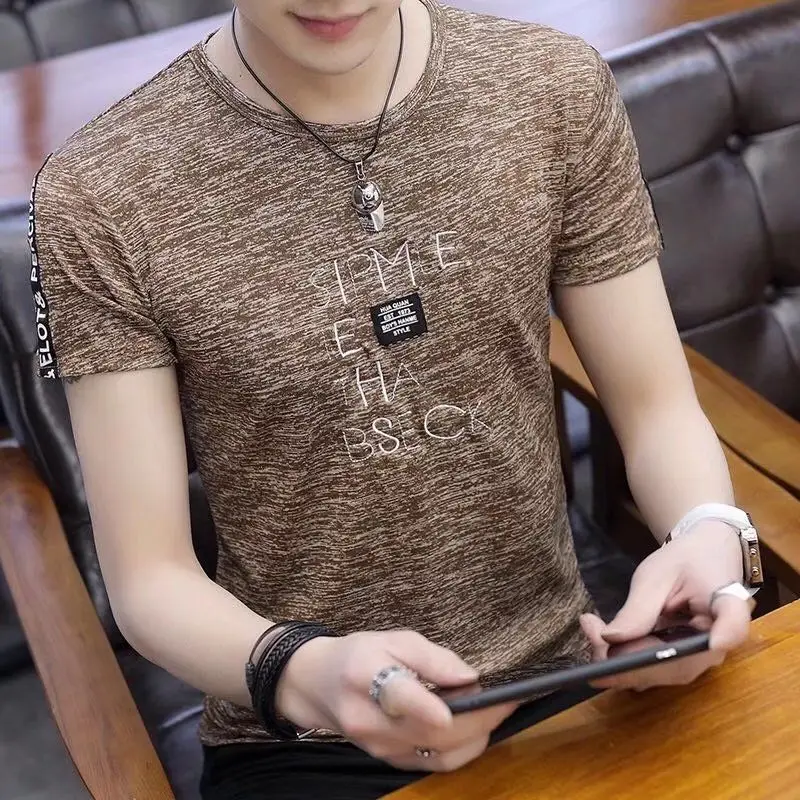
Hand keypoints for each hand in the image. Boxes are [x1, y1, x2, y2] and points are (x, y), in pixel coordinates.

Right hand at [275, 629, 516, 771]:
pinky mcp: (389, 762)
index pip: (400, 696)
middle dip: (478, 720)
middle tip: (508, 700)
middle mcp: (369, 721)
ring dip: (475, 737)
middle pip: (431, 733)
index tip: (469, 698)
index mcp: (365, 678)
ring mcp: (379, 748)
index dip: (433, 704)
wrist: (317, 686)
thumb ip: (431, 657)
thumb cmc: (358, 655)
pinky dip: (461, 748)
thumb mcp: (392, 638)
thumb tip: (470, 676)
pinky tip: (476, 729)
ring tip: (497, 712)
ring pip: (437, 755)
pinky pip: (433, 763)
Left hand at [580, 521, 752, 690]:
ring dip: (619, 660)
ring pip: (660, 672)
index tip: (716, 642)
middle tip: (591, 632)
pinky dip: (622, 658)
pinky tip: (598, 638)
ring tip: (590, 629)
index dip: (727, 634)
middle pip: (678, 664)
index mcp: (726, 605)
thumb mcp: (657, 574)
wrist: (702, 559)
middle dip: (627, 658)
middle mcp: (718, 642)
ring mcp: (700, 657)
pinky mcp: (683, 661)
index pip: (733, 623)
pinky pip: (653, 668)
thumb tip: (611, 639)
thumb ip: (638, 608)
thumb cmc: (684, 561)